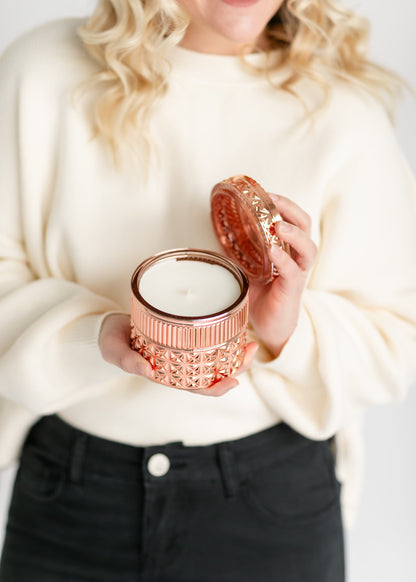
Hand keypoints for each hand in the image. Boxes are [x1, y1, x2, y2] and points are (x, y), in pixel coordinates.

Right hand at [99, 313, 257, 396]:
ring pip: (216, 357)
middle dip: (237, 366)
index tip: (234, 382)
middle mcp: (180, 366)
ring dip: (235, 352)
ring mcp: (183, 351)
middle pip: (214, 373)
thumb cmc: (113, 342)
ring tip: (250, 340)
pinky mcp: (184, 335)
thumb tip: (146, 370)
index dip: (217, 388)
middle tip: (251, 349)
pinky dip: (224, 336)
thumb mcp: (114, 351)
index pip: (197, 387)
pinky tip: (235, 326)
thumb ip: (127, 360)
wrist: (110, 326)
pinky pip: (208, 340)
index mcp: (167, 376)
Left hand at [249, 194, 316, 356]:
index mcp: (288, 247)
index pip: (293, 218)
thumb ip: (238, 248)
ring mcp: (298, 273)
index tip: (265, 193)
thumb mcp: (246, 265)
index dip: (283, 203)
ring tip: (279, 226)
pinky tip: (272, 251)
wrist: (269, 326)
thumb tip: (216, 228)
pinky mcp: (292, 290)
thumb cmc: (259, 294)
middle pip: (306, 226)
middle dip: (291, 210)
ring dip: (294, 234)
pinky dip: (284, 259)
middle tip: (274, 201)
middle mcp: (297, 257)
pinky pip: (293, 271)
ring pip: (308, 248)